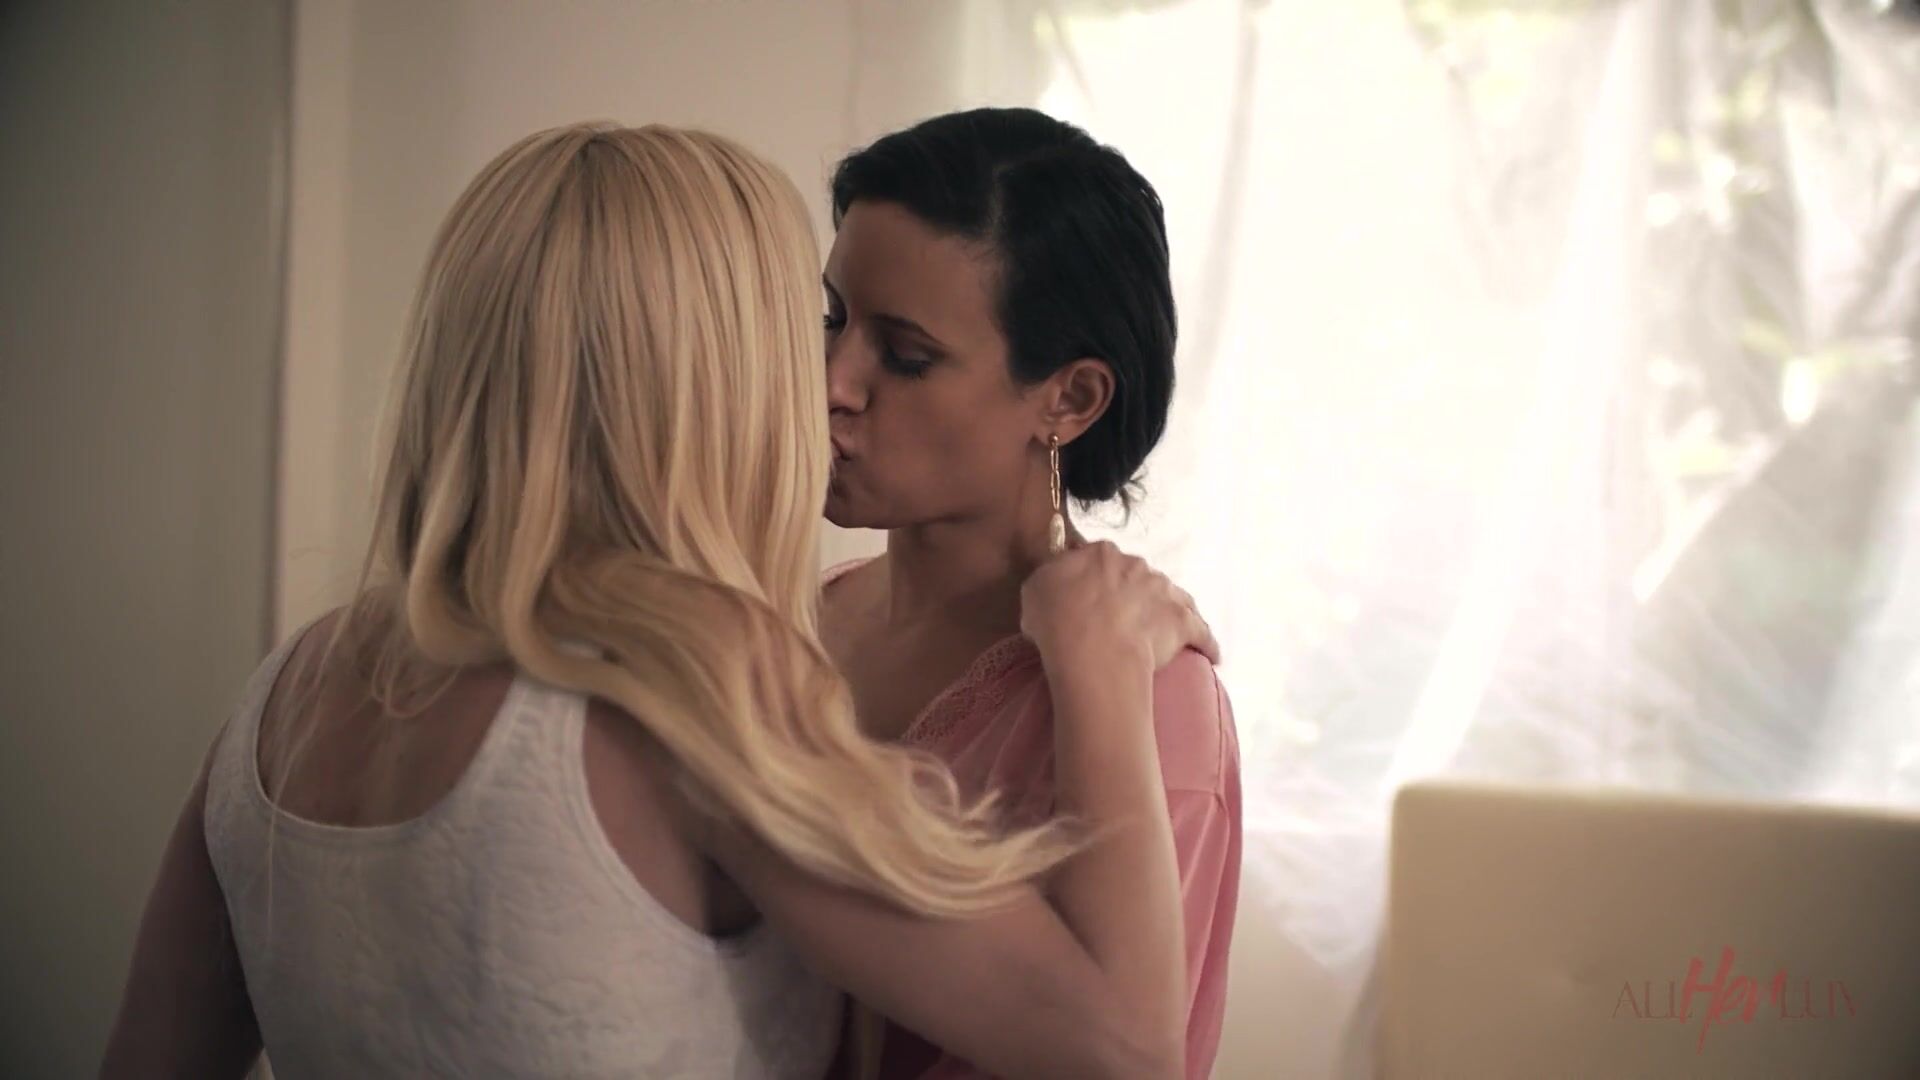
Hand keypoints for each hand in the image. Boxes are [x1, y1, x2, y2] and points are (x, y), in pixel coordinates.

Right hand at [1019, 540, 1219, 671]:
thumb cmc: (1057, 621)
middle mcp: (1137, 564)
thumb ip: (1050, 579)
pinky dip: (1205, 642)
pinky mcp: (1184, 621)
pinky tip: (1210, 655)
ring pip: (1171, 598)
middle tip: (1119, 622)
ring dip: (1167, 613)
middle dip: (1131, 594)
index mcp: (1100, 554)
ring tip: (1164, 637)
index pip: (1099, 559)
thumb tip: (1058, 583)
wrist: (1093, 650)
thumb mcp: (1034, 591)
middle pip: (1137, 577)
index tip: (1089, 597)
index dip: (1094, 579)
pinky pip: (1200, 631)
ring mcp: (1164, 591)